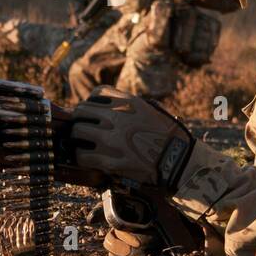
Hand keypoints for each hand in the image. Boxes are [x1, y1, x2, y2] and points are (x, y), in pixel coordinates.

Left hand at [70, 86, 194, 190]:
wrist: (178, 162)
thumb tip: (110, 105)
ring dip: (77, 138)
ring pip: (77, 132)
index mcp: (129, 102)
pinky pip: (82, 155)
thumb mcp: (152, 110)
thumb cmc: (168, 135)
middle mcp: (118, 117)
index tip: (94, 113)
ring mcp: (112, 140)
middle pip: (82, 111)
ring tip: (82, 143)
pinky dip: (82, 157)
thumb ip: (131, 104)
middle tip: (83, 129)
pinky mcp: (110, 161)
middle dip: (80, 119)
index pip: (97, 93)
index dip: (92, 103)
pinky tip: (87, 158)